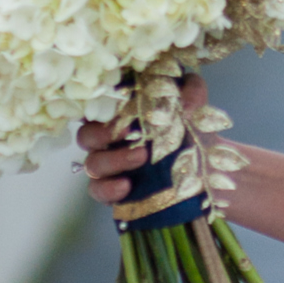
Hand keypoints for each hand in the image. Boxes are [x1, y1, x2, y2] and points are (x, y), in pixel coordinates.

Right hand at [76, 71, 204, 204]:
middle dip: (102, 134)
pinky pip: (97, 190)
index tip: (120, 107)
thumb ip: (191, 93)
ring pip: (92, 163)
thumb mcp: (192, 110)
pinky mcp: (110, 191)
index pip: (98, 108)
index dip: (101, 106)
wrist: (197, 174)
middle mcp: (108, 141)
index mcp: (121, 118)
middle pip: (86, 135)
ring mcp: (107, 168)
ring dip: (114, 160)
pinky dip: (108, 188)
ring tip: (141, 157)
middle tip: (128, 133)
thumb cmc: (186, 136)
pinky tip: (125, 186)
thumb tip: (187, 91)